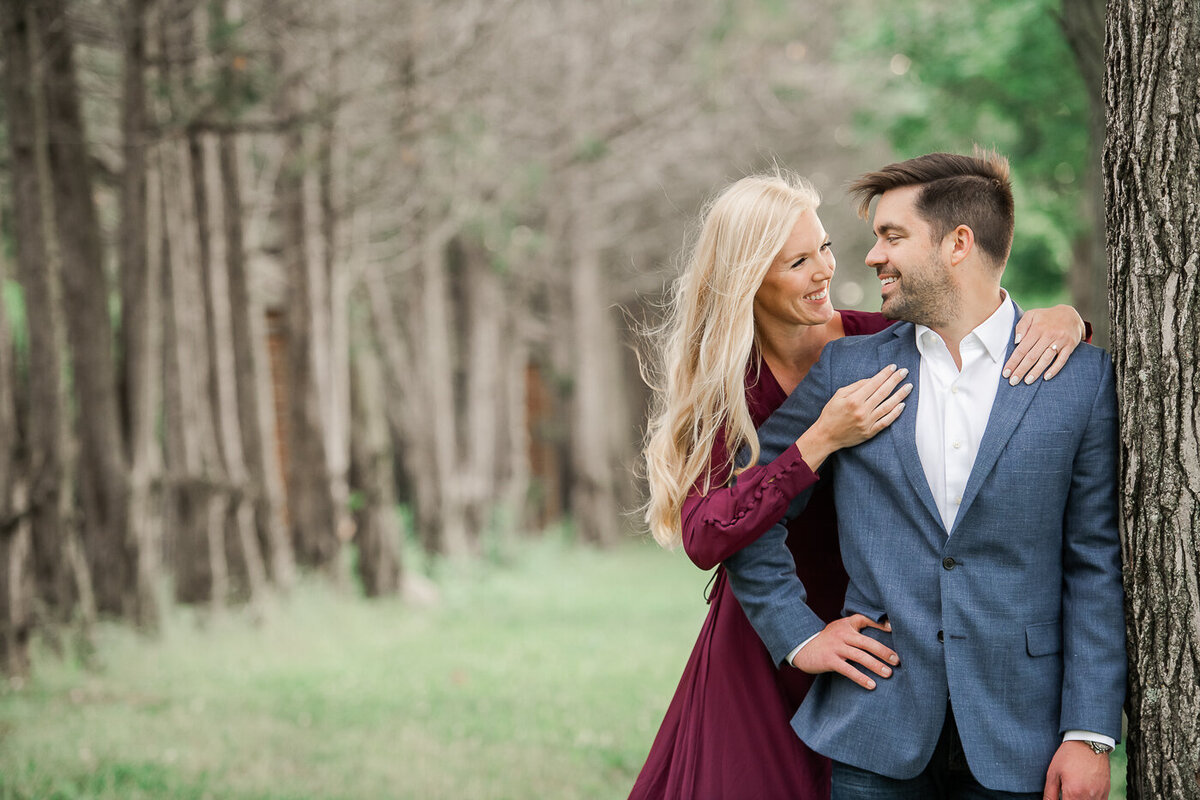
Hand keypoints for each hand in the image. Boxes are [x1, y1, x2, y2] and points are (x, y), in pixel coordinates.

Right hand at [790, 614, 899, 689]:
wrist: (802, 647)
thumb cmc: (827, 640)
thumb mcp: (839, 628)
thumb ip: (856, 629)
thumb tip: (883, 631)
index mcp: (846, 624)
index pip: (864, 619)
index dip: (879, 624)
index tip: (893, 629)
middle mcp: (842, 634)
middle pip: (867, 642)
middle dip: (883, 651)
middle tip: (897, 660)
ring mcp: (836, 647)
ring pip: (860, 656)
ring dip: (876, 665)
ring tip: (888, 673)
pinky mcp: (830, 660)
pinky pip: (848, 670)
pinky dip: (861, 678)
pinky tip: (871, 685)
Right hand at [796, 365, 912, 469]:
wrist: (826, 436)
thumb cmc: (831, 414)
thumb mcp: (838, 395)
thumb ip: (856, 386)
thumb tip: (872, 380)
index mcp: (853, 400)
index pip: (873, 383)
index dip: (884, 374)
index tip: (893, 367)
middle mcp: (862, 410)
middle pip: (883, 392)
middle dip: (895, 380)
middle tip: (905, 372)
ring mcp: (867, 422)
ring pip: (888, 406)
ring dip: (900, 395)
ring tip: (908, 386)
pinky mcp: (870, 432)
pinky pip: (886, 422)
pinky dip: (895, 413)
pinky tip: (902, 405)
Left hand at [1005, 304, 1085, 384]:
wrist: (1071, 314)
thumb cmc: (1046, 317)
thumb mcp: (1032, 315)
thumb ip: (1021, 326)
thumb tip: (1016, 341)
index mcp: (1037, 328)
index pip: (1022, 349)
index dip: (1013, 362)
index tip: (1006, 372)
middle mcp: (1048, 335)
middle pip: (1032, 356)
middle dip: (1022, 370)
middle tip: (1013, 381)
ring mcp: (1060, 341)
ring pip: (1046, 359)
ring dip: (1036, 372)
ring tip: (1027, 381)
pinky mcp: (1070, 346)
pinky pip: (1062, 360)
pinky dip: (1054, 369)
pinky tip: (1046, 377)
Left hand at [1041, 740, 1109, 799]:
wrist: (1088, 742)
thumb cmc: (1068, 756)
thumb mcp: (1053, 773)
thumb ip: (1050, 793)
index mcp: (1074, 793)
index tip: (1059, 796)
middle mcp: (1089, 797)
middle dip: (1069, 799)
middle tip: (1065, 792)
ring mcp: (1099, 795)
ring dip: (1078, 799)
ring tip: (1074, 790)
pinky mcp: (1106, 792)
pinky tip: (1083, 792)